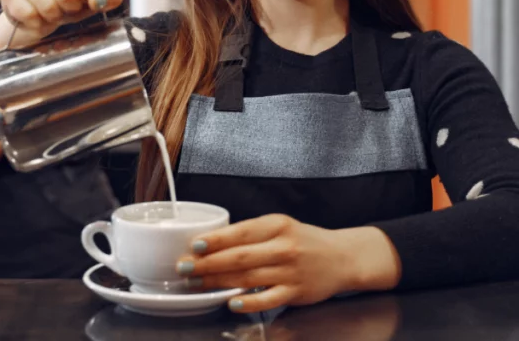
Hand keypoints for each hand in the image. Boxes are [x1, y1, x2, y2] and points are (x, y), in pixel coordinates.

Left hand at [178, 215, 401, 312]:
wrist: (343, 258)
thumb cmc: (304, 241)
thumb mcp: (279, 226)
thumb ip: (250, 233)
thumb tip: (211, 242)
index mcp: (277, 225)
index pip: (240, 231)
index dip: (215, 240)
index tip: (193, 246)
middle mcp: (284, 247)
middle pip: (239, 256)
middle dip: (207, 263)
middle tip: (184, 267)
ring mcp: (291, 271)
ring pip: (248, 277)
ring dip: (218, 282)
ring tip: (196, 283)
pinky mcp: (297, 292)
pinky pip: (268, 299)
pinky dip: (248, 302)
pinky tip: (231, 302)